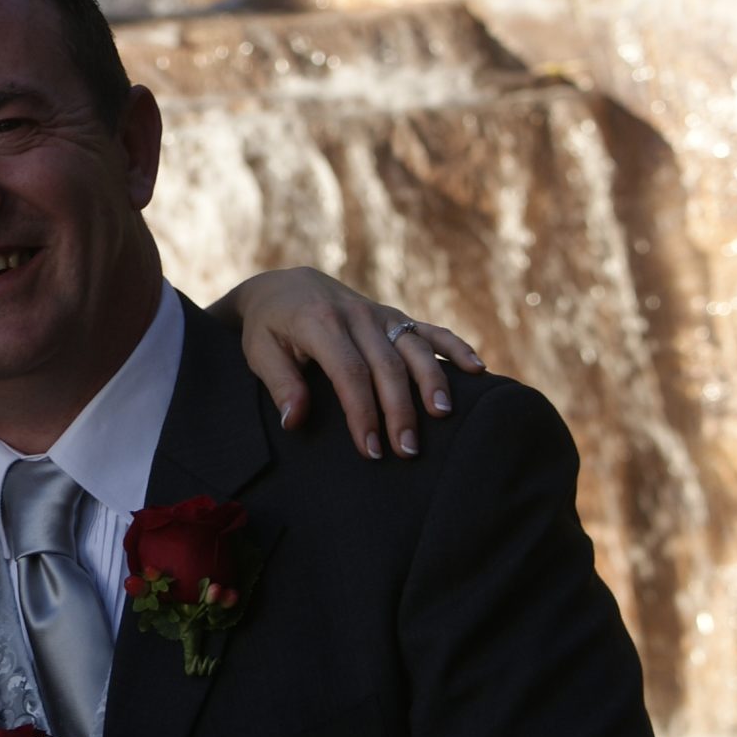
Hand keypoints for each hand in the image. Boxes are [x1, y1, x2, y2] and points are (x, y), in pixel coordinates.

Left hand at [218, 266, 482, 460]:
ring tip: (443, 416)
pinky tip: (477, 369)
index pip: (349, 373)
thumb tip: (295, 421)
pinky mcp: (394, 317)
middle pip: (387, 366)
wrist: (285, 286)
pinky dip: (454, 348)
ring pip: (414, 348)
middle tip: (407, 451)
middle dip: (399, 410)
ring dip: (431, 382)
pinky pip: (430, 330)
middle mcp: (356, 316)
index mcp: (320, 323)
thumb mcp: (259, 352)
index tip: (371, 449)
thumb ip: (280, 384)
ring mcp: (379, 314)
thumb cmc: (270, 326)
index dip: (363, 413)